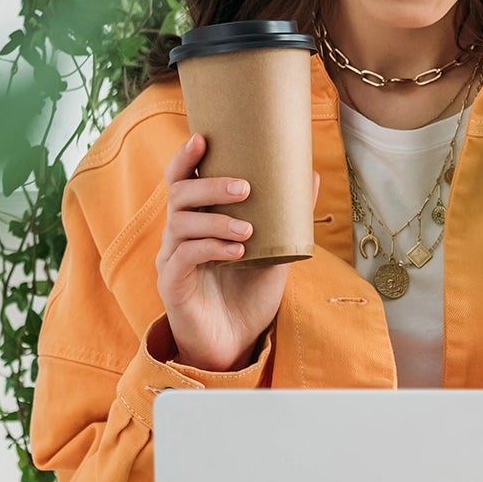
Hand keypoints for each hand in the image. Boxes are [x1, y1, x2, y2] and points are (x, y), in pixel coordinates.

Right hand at [154, 133, 318, 371]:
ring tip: (248, 229)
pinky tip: (236, 252)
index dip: (185, 157)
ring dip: (216, 221)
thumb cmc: (249, 294)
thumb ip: (287, 218)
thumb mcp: (275, 251)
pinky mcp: (172, 286)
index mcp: (196, 221)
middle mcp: (177, 235)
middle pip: (179, 196)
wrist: (236, 344)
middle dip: (210, 186)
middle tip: (245, 187)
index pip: (180, 180)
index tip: (202, 138)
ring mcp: (171, 260)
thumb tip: (311, 175)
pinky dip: (211, 249)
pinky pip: (183, 258)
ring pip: (180, 224)